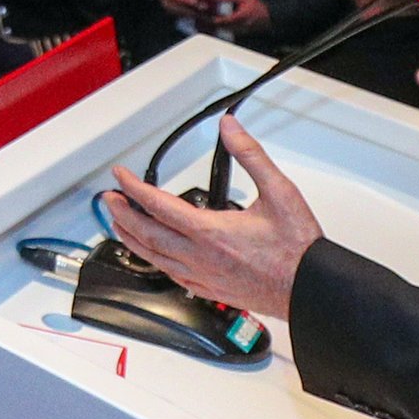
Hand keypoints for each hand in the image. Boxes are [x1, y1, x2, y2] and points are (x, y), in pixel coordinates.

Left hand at [100, 119, 318, 323]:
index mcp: (211, 232)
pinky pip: (171, 275)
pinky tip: (153, 256)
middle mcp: (201, 257)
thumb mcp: (279, 191)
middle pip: (146, 235)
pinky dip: (154, 261)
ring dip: (131, 239)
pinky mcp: (210, 290)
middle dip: (122, 214)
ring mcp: (203, 276)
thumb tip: (230, 129)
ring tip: (118, 225)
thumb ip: (251, 155)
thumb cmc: (298, 249)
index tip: (120, 176)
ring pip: (154, 258)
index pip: (158, 206)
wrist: (310, 289)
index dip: (133, 188)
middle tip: (108, 200)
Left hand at [208, 0, 270, 36]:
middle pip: (222, 26)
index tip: (208, 17)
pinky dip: (220, 27)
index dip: (216, 19)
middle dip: (212, 22)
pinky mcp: (239, 32)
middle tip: (202, 17)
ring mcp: (240, 30)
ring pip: (224, 29)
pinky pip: (227, 30)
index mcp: (241, 16)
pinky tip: (214, 22)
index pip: (226, 20)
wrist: (267, 16)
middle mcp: (240, 25)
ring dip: (215, 25)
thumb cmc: (256, 6)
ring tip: (205, 19)